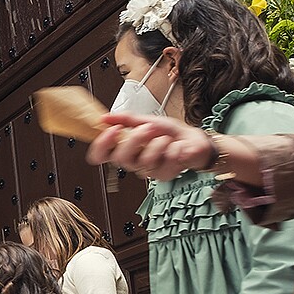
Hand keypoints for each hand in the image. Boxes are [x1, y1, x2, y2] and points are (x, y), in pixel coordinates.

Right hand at [86, 113, 220, 180]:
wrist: (193, 140)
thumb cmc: (169, 132)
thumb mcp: (146, 120)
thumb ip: (126, 119)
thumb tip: (105, 118)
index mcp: (124, 148)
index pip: (100, 155)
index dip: (102, 144)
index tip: (113, 129)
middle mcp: (133, 162)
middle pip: (120, 158)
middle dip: (135, 139)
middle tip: (147, 127)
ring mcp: (148, 170)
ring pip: (144, 161)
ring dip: (158, 144)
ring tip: (166, 137)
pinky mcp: (164, 175)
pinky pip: (165, 161)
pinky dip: (174, 149)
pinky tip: (178, 147)